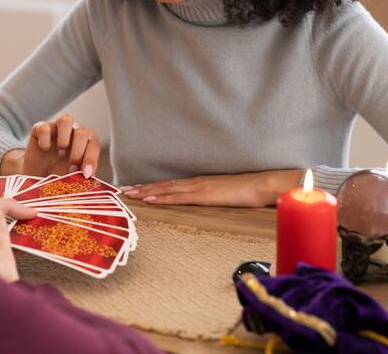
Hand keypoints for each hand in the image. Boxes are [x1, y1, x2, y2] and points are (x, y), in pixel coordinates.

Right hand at [21, 114, 99, 177]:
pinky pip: (45, 127)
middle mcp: (72, 132)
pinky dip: (45, 140)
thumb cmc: (58, 173)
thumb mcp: (72, 177)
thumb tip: (91, 180)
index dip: (91, 159)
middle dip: (78, 152)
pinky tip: (44, 149)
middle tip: (71, 168)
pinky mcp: (39, 128)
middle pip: (82, 132)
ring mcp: (56, 128)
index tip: (86, 174)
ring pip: (66, 120)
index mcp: (85, 142)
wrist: (36, 175)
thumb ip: (82, 175)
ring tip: (60, 153)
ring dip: (64, 139)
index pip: (93, 144)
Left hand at [121, 170, 302, 206]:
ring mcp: (199, 187)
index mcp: (202, 183)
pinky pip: (178, 197)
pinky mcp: (204, 194)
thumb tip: (211, 205)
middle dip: (142, 187)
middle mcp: (197, 182)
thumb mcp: (229, 196)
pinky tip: (149, 200)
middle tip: (123, 190)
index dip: (153, 187)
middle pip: (164, 185)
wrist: (264, 184)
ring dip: (146, 191)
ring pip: (166, 189)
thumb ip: (217, 199)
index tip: (136, 189)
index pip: (172, 185)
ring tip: (129, 194)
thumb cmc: (251, 191)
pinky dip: (161, 198)